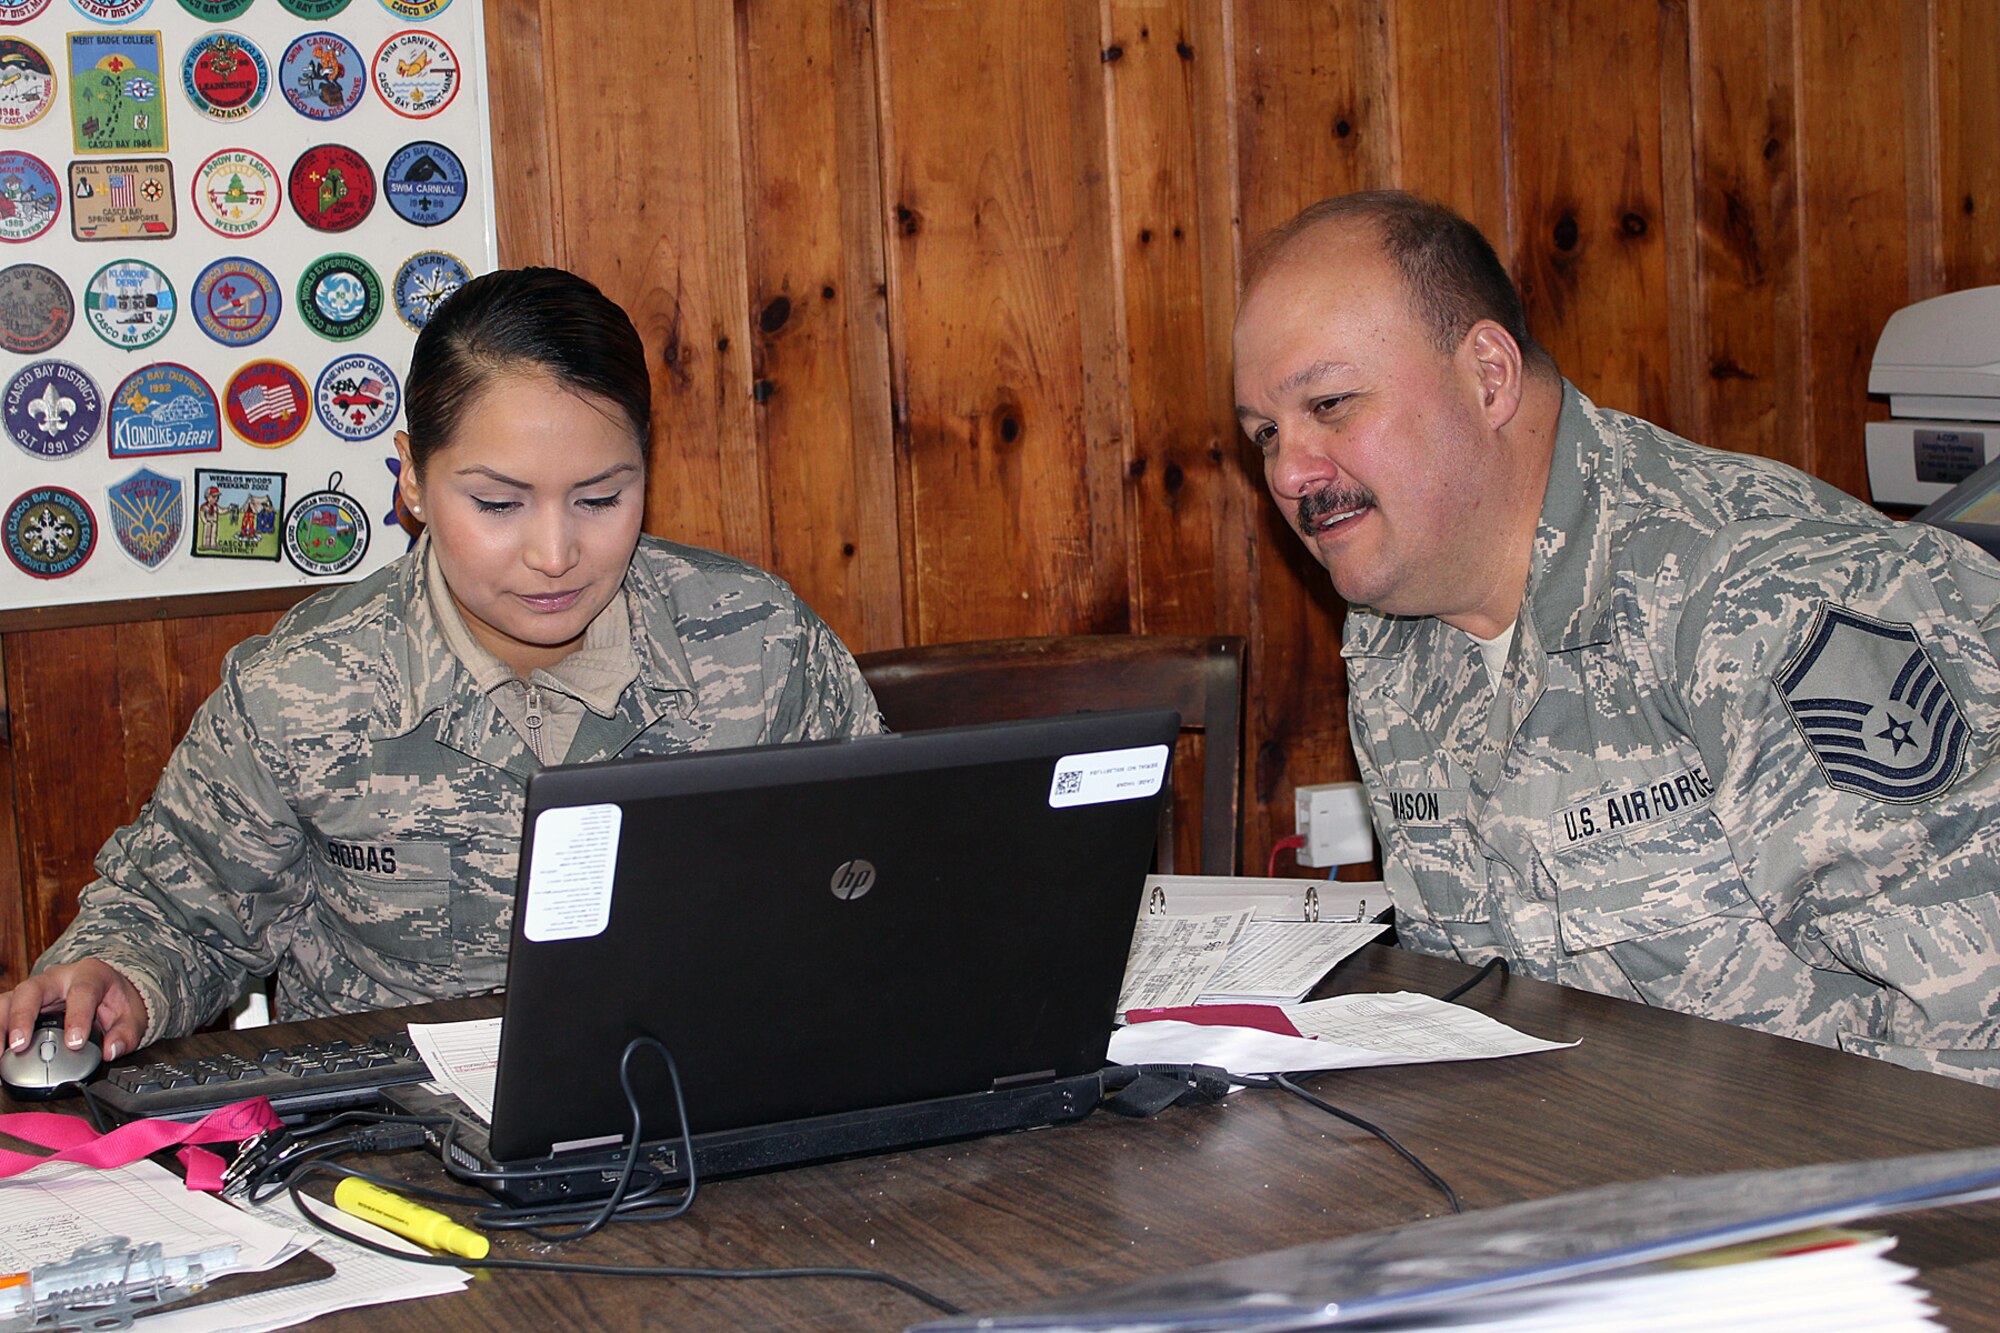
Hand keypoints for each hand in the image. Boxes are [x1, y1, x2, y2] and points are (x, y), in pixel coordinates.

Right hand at [2, 961, 148, 1061]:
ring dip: (0, 1025)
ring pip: (8, 1000)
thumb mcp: (133, 1015)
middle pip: (32, 989)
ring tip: (0, 1052)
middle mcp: (56, 978)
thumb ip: (126, 1034)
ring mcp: (35, 990)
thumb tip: (110, 1051)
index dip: (77, 1017)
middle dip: (23, 1017)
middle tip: (20, 1045)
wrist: (108, 990)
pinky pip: (2, 1013)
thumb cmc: (116, 1001)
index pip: (82, 992)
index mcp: (89, 975)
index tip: (75, 1043)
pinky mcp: (20, 1004)